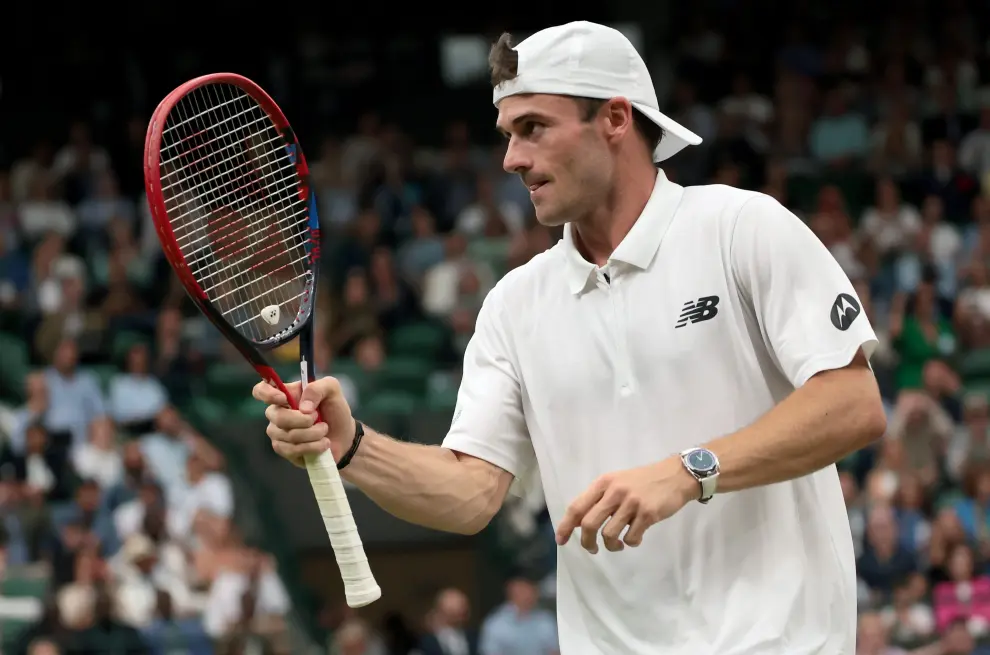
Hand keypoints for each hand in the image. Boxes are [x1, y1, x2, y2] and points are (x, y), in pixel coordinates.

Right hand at [252, 377, 356, 467]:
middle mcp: (277, 413)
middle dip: (303, 420)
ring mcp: (278, 432)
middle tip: (319, 419)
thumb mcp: (333, 390)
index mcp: (285, 394)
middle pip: (277, 416)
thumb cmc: (334, 410)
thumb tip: (303, 407)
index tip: (284, 399)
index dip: (267, 394)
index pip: (261, 390)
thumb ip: (318, 388)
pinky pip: (292, 450)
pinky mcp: (284, 450)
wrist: (344, 436)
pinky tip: (322, 444)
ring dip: (312, 434)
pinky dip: (312, 447)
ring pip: (287, 435)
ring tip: (324, 431)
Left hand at [556, 457, 697, 552]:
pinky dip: (631, 543)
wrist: (675, 475)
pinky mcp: (648, 514)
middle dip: (587, 543)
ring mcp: (631, 503)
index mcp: (603, 483)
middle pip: (589, 524)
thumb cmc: (643, 481)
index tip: (561, 540)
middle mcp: (614, 491)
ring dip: (611, 546)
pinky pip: (631, 538)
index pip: (577, 506)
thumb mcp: (617, 482)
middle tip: (593, 549)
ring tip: (618, 545)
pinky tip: (635, 537)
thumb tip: (579, 523)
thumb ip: (599, 499)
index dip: (566, 526)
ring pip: (609, 535)